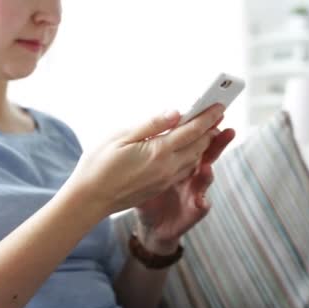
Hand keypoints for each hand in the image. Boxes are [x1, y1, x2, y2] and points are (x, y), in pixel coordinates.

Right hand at [63, 104, 225, 218]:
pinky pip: (184, 170)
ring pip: (194, 160)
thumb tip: (175, 113)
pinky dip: (192, 157)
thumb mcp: (121, 137)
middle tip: (217, 115)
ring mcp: (164, 180)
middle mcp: (167, 168)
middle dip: (210, 129)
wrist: (89, 200)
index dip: (208, 117)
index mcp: (158, 152)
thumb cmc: (98, 165)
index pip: (192, 131)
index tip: (220, 106)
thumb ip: (151, 125)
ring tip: (208, 130)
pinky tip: (189, 150)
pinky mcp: (159, 187)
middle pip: (199, 146)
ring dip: (203, 144)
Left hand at [134, 126, 234, 253]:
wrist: (150, 225)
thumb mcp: (146, 165)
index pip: (195, 139)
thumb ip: (156, 142)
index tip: (214, 112)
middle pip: (208, 155)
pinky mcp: (192, 212)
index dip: (205, 126)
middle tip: (225, 130)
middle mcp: (192, 174)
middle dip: (218, 144)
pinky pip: (201, 207)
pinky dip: (202, 204)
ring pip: (205, 180)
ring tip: (207, 167)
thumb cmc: (147, 190)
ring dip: (208, 174)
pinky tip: (200, 202)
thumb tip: (169, 118)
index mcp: (181, 159)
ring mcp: (194, 192)